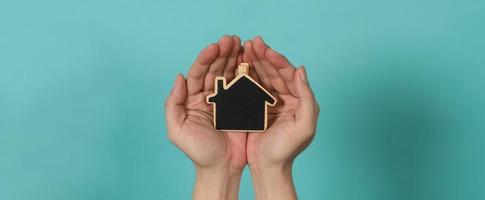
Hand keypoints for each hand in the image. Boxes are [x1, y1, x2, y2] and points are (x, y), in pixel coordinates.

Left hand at [165, 35, 245, 199]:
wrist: (221, 168)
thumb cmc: (198, 152)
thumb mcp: (177, 131)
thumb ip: (173, 104)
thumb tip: (180, 77)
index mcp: (192, 99)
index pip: (198, 72)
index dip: (206, 58)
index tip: (215, 47)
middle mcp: (209, 95)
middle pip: (214, 69)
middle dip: (222, 52)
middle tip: (231, 39)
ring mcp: (226, 99)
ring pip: (229, 73)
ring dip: (234, 57)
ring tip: (241, 43)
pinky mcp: (241, 105)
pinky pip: (243, 85)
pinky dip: (246, 71)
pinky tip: (250, 59)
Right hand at [243, 36, 319, 199]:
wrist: (269, 167)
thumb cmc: (287, 150)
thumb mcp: (304, 126)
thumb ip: (307, 98)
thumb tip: (301, 70)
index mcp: (299, 99)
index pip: (289, 74)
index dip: (277, 60)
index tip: (264, 49)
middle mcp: (286, 97)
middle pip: (274, 71)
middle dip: (263, 56)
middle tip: (251, 42)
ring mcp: (270, 101)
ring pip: (262, 76)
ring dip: (254, 61)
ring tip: (243, 47)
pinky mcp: (257, 107)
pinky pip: (251, 86)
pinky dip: (246, 74)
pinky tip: (238, 64)